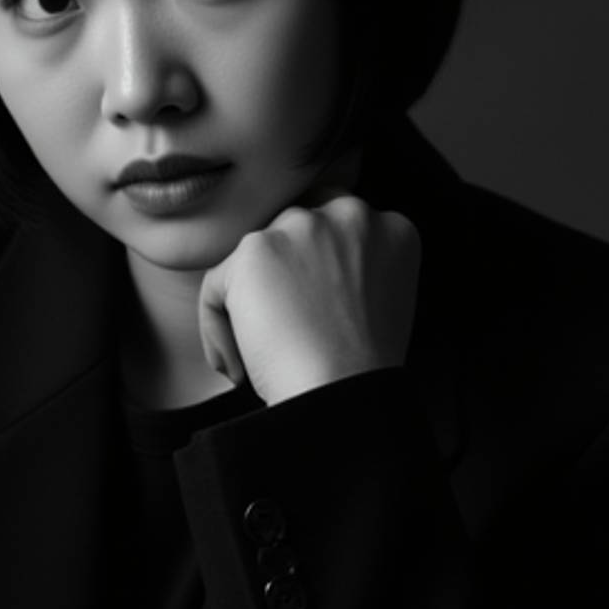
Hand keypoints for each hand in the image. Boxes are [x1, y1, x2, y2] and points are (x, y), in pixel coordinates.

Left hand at [196, 193, 420, 408]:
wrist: (341, 392)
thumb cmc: (360, 370)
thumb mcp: (384, 303)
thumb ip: (357, 271)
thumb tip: (312, 276)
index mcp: (391, 230)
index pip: (338, 228)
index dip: (318, 270)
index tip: (310, 311)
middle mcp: (349, 216)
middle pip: (294, 231)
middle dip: (282, 277)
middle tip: (285, 331)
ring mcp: (302, 227)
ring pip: (254, 261)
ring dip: (250, 304)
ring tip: (262, 355)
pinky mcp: (255, 250)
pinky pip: (217, 287)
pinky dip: (217, 331)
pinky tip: (238, 368)